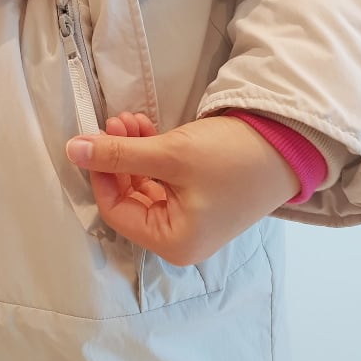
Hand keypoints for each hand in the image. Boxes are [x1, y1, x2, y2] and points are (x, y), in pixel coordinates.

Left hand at [66, 113, 299, 265]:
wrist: (288, 142)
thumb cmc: (229, 157)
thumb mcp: (170, 154)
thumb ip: (117, 154)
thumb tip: (72, 150)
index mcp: (173, 242)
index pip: (116, 211)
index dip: (100, 174)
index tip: (93, 140)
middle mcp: (180, 236)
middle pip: (129, 197)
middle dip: (118, 157)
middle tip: (116, 120)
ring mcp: (191, 216)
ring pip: (144, 183)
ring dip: (132, 150)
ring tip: (131, 118)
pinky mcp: (200, 195)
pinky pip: (162, 178)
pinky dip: (150, 153)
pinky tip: (145, 127)